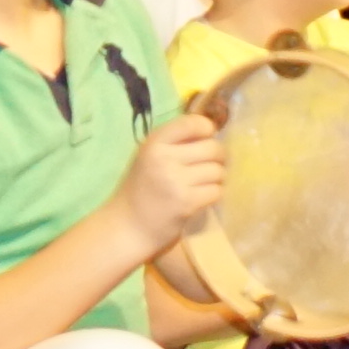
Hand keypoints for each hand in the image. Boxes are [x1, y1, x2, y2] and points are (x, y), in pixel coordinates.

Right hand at [114, 105, 229, 258]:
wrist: (129, 225)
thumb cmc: (142, 187)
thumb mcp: (150, 156)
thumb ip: (175, 141)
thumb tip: (212, 130)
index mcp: (154, 142)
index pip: (192, 123)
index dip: (207, 128)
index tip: (206, 138)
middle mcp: (164, 158)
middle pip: (212, 148)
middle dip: (219, 156)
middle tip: (212, 164)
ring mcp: (175, 182)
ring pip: (218, 171)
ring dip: (217, 177)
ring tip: (205, 182)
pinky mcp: (186, 203)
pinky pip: (216, 191)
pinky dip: (214, 193)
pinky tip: (202, 196)